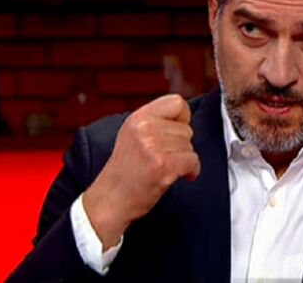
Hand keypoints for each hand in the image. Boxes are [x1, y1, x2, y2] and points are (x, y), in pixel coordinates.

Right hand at [82, 94, 199, 248]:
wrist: (110, 200)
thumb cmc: (125, 172)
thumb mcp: (133, 135)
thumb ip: (155, 123)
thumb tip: (185, 119)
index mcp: (137, 118)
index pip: (177, 102)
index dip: (182, 119)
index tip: (175, 134)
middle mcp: (144, 128)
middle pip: (187, 128)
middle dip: (182, 145)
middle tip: (165, 158)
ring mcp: (152, 146)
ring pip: (190, 146)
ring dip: (184, 160)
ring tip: (166, 168)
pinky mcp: (161, 164)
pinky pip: (192, 161)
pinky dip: (190, 171)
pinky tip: (177, 176)